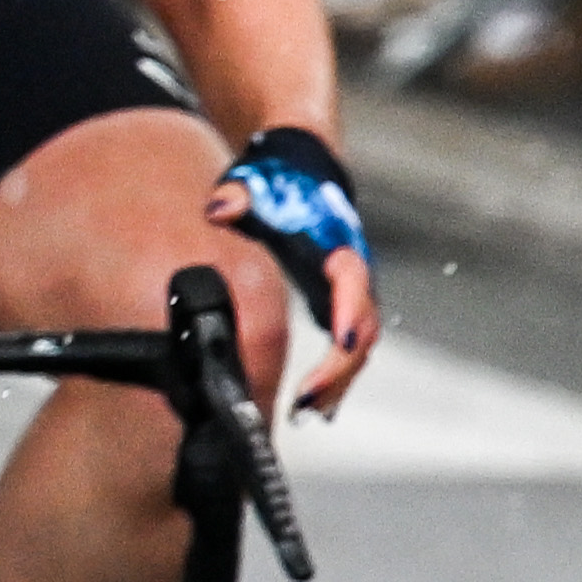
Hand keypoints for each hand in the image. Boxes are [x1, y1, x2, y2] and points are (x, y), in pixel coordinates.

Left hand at [207, 126, 384, 413]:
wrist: (303, 169)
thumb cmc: (280, 182)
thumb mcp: (255, 182)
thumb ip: (237, 195)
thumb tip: (219, 207)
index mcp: (337, 244)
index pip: (353, 282)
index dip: (350, 312)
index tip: (338, 342)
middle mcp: (352, 273)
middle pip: (362, 330)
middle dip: (339, 369)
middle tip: (304, 401)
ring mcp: (348, 294)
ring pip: (359, 347)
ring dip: (337, 381)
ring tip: (304, 411)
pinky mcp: (337, 306)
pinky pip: (348, 350)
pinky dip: (334, 377)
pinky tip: (311, 405)